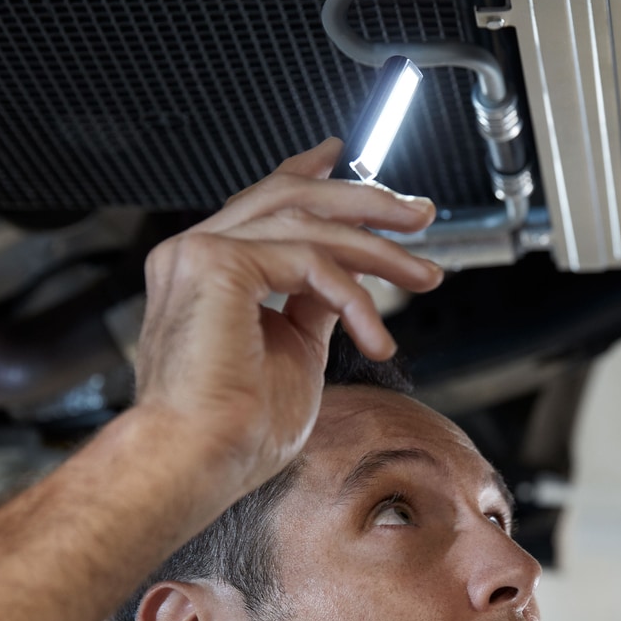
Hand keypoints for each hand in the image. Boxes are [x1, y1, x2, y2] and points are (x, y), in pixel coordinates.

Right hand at [135, 137, 442, 496]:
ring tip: (424, 276)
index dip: (308, 171)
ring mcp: (199, 252)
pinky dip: (354, 296)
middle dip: (365, 200)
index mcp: (206, 271)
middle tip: (421, 215)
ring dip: (379, 248)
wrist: (197, 463)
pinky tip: (376, 337)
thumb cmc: (236, 432)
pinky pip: (309, 261)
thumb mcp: (294, 352)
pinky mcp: (215, 264)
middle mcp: (195, 253)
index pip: (263, 202)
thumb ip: (311, 307)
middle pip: (291, 195)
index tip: (344, 157)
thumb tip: (344, 285)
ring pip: (308, 222)